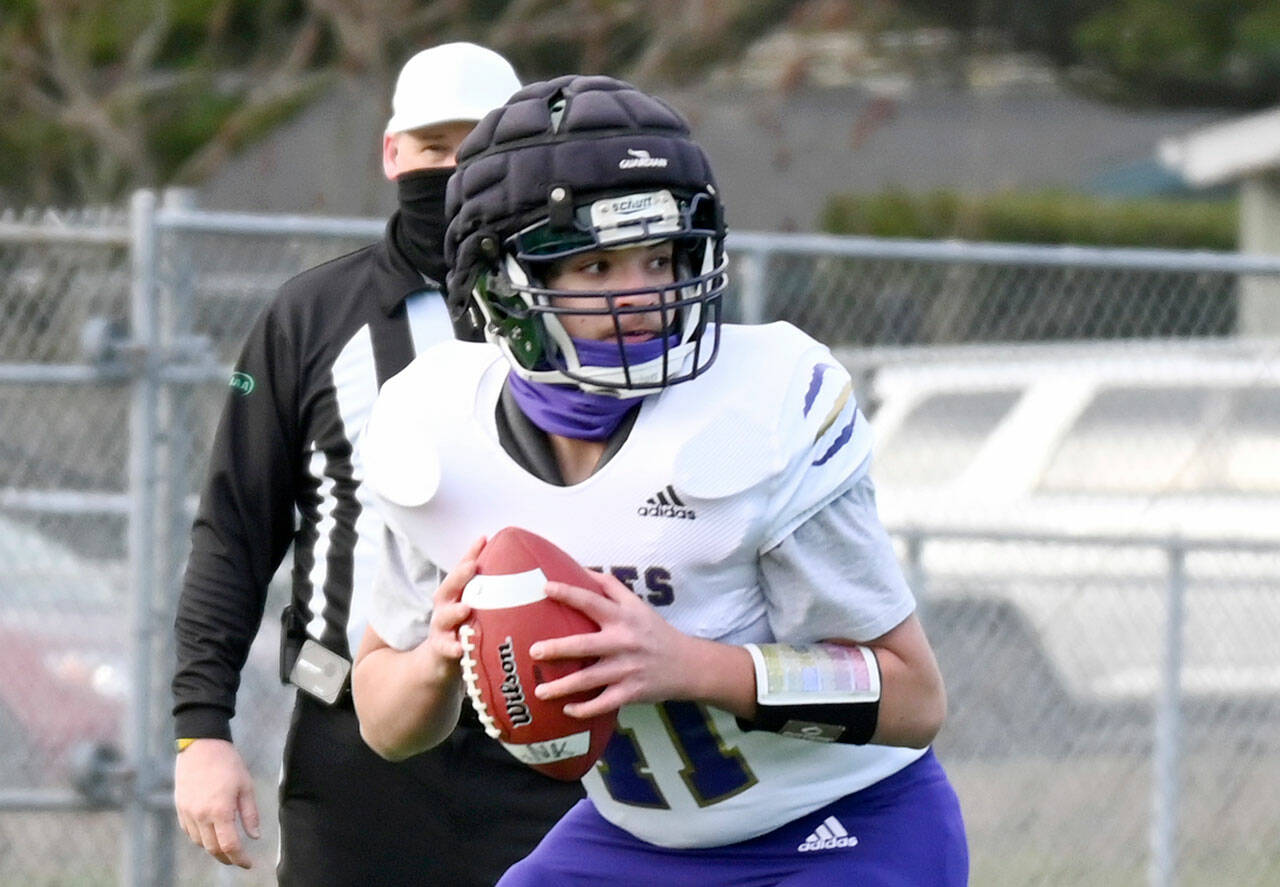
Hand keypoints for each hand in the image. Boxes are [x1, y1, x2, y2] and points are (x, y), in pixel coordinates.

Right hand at [174, 738, 259, 868]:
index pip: (229, 846)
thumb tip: (255, 837)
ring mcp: (188, 812)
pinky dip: (201, 838)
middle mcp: (201, 815)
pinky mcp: (180, 807)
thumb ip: (250, 814)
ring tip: (227, 846)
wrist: (201, 745)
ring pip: (199, 842)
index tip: (248, 863)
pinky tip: (211, 833)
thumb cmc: (228, 763)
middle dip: (226, 858)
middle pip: (213, 848)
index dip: (239, 859)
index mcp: (220, 811)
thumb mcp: (246, 787)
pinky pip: (189, 831)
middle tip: (239, 859)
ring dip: (213, 848)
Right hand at [417, 536, 483, 667]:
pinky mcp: (441, 649)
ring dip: (454, 612)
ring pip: (444, 617)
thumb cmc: (462, 627)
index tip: (484, 539)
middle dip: (459, 576)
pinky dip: (452, 647)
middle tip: (472, 566)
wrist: (439, 660)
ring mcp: (441, 627)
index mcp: (454, 594)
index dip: (471, 553)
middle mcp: (444, 607)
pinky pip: (446, 648)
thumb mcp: (475, 607)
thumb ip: (491, 591)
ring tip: (465, 608)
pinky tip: (460, 648)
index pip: (462, 570)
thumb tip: (520, 569)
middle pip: (448, 587)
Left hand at [529, 571, 704, 718]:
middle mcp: (623, 642)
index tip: (545, 588)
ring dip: (563, 687)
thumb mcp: (638, 605)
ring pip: (589, 679)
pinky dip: (584, 709)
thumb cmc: (655, 631)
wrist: (688, 665)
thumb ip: (611, 587)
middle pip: (585, 645)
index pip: (592, 601)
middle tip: (534, 651)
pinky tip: (567, 710)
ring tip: (539, 691)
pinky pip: (603, 703)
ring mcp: (627, 669)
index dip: (569, 593)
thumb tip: (582, 570)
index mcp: (623, 617)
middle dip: (558, 649)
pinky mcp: (631, 692)